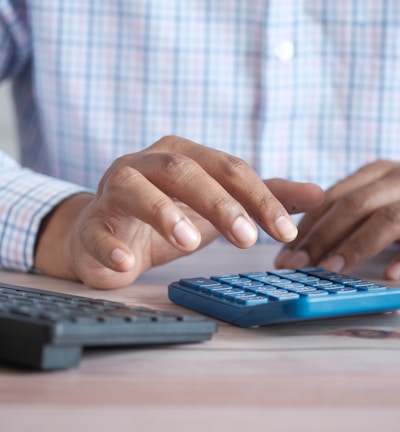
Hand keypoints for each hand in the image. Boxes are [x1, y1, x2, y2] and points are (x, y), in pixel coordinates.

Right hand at [35, 136, 322, 288]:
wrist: (110, 233)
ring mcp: (114, 190)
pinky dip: (111, 247)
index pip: (228, 168)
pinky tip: (127, 264)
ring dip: (164, 213)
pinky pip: (97, 231)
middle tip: (247, 239)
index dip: (259, 197)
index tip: (285, 231)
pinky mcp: (92, 223)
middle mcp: (147, 163)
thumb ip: (263, 198)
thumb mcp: (219, 206)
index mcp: (183, 155)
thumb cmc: (169, 216)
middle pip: (184, 169)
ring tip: (190, 242)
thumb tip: (319, 194)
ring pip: (136, 188)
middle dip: (218, 202)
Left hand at [275, 160, 399, 279]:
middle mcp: (398, 177)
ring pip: (386, 218)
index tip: (284, 255)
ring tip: (330, 270)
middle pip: (352, 206)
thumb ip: (348, 215)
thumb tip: (301, 248)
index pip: (331, 199)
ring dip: (355, 246)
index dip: (305, 228)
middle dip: (319, 238)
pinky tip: (389, 274)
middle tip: (295, 267)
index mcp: (376, 173)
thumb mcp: (376, 200)